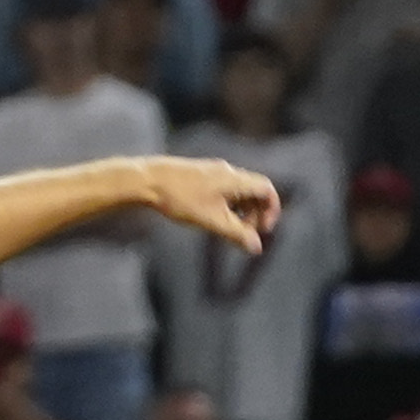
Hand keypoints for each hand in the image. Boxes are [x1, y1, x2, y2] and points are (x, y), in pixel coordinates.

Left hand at [135, 157, 280, 254]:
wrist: (148, 181)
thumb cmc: (181, 199)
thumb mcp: (212, 221)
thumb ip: (236, 234)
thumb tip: (256, 247)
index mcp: (235, 179)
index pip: (267, 189)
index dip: (272, 210)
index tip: (262, 229)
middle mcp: (227, 172)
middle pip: (254, 191)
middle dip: (255, 214)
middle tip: (243, 234)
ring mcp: (213, 172)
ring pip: (238, 191)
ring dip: (240, 211)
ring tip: (227, 228)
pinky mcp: (200, 175)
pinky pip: (224, 189)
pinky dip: (227, 205)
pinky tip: (211, 217)